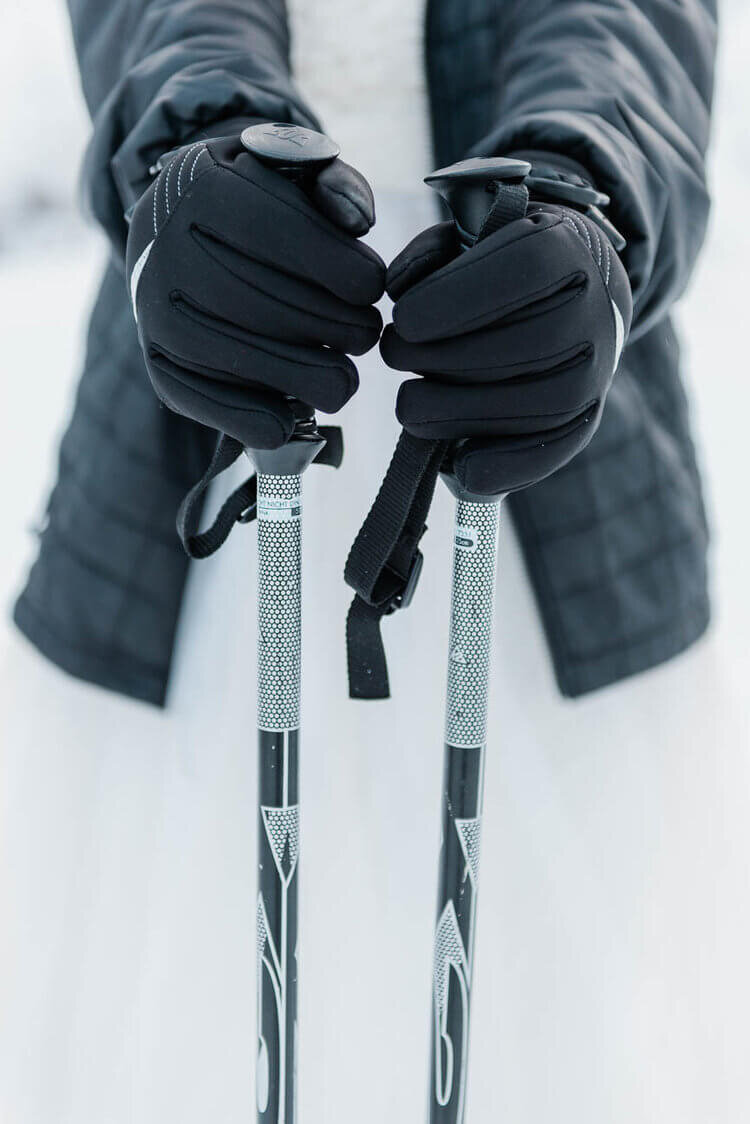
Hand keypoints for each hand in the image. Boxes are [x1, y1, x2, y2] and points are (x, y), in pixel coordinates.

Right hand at [125, 130, 385, 448]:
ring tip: (342, 368)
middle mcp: (171, 253)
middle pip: (281, 309)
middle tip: (366, 332)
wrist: (171, 229)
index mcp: (207, 190)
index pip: (295, 241)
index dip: (351, 274)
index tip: (372, 287)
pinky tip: (296, 411)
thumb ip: (336, 184)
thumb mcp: (291, 170)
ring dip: (318, 376)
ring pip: (258, 363)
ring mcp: (159, 316)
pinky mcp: (160, 366)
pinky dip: (267, 420)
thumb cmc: (251, 200)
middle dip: (343, 328)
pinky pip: (220, 408)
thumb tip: (356, 221)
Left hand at [380, 202, 631, 494]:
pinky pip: (557, 449)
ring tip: (409, 405)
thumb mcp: (467, 237)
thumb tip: (397, 287)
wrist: (570, 293)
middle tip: (393, 355)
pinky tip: (461, 467)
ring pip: (543, 400)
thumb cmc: (498, 265)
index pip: (526, 270)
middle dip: (449, 357)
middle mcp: (595, 311)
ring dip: (465, 412)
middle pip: (531, 343)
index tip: (403, 319)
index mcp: (567, 249)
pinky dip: (510, 466)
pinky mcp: (586, 417)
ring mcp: (597, 371)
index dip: (459, 298)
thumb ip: (430, 255)